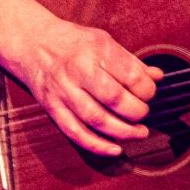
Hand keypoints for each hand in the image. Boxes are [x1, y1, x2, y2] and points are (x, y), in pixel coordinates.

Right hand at [19, 15, 158, 157]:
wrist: (32, 44)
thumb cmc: (72, 42)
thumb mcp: (103, 41)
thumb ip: (130, 61)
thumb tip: (157, 77)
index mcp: (96, 50)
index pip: (132, 76)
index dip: (148, 90)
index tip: (149, 93)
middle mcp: (79, 71)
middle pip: (115, 99)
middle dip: (137, 112)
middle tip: (143, 113)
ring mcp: (64, 91)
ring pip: (97, 119)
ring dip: (123, 132)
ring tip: (139, 133)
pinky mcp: (53, 108)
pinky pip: (76, 132)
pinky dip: (97, 145)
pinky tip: (115, 149)